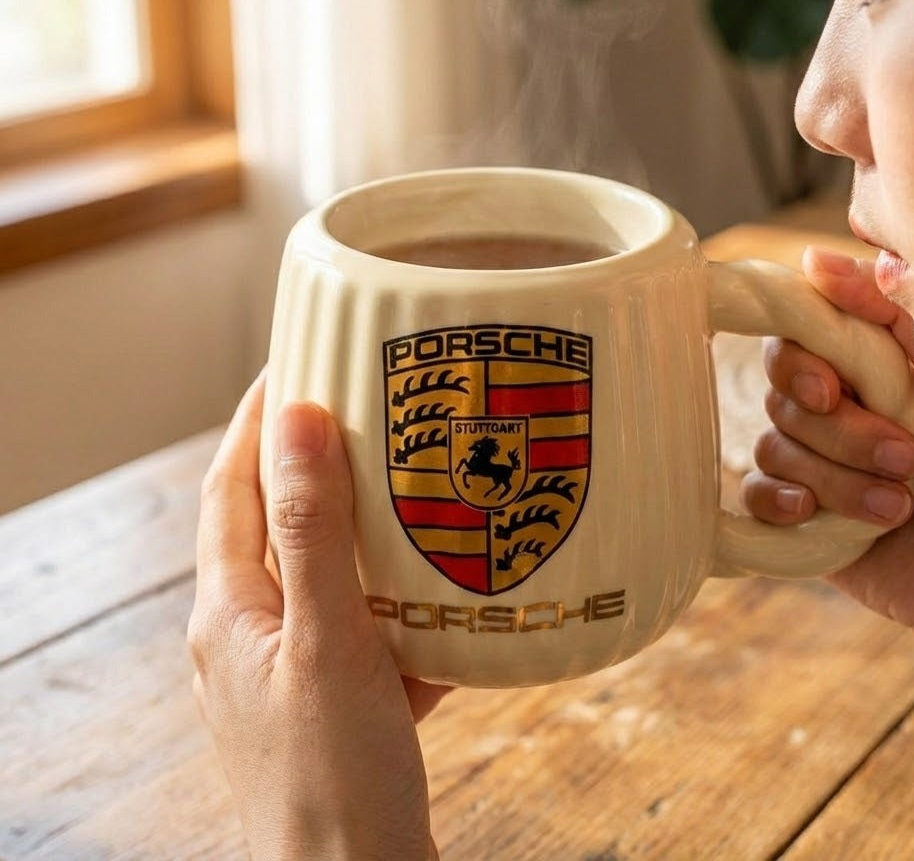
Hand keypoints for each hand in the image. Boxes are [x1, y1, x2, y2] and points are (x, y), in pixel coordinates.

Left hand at [188, 374, 447, 860]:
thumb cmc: (333, 779)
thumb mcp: (327, 643)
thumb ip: (314, 534)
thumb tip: (298, 422)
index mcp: (231, 613)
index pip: (232, 487)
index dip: (257, 421)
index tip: (294, 362)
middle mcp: (253, 635)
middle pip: (278, 525)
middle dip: (315, 463)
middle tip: (365, 409)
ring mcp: (296, 669)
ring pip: (329, 574)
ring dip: (366, 529)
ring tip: (416, 485)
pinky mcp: (338, 699)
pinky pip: (370, 624)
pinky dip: (404, 599)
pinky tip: (454, 592)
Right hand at [741, 247, 913, 657]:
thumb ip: (888, 307)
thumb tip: (815, 260)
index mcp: (870, 366)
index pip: (796, 336)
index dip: (801, 360)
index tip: (835, 389)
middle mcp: (837, 408)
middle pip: (782, 393)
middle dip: (841, 432)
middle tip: (908, 456)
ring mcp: (815, 461)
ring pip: (775, 446)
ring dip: (838, 478)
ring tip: (899, 503)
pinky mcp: (798, 515)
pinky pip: (755, 493)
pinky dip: (782, 502)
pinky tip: (817, 516)